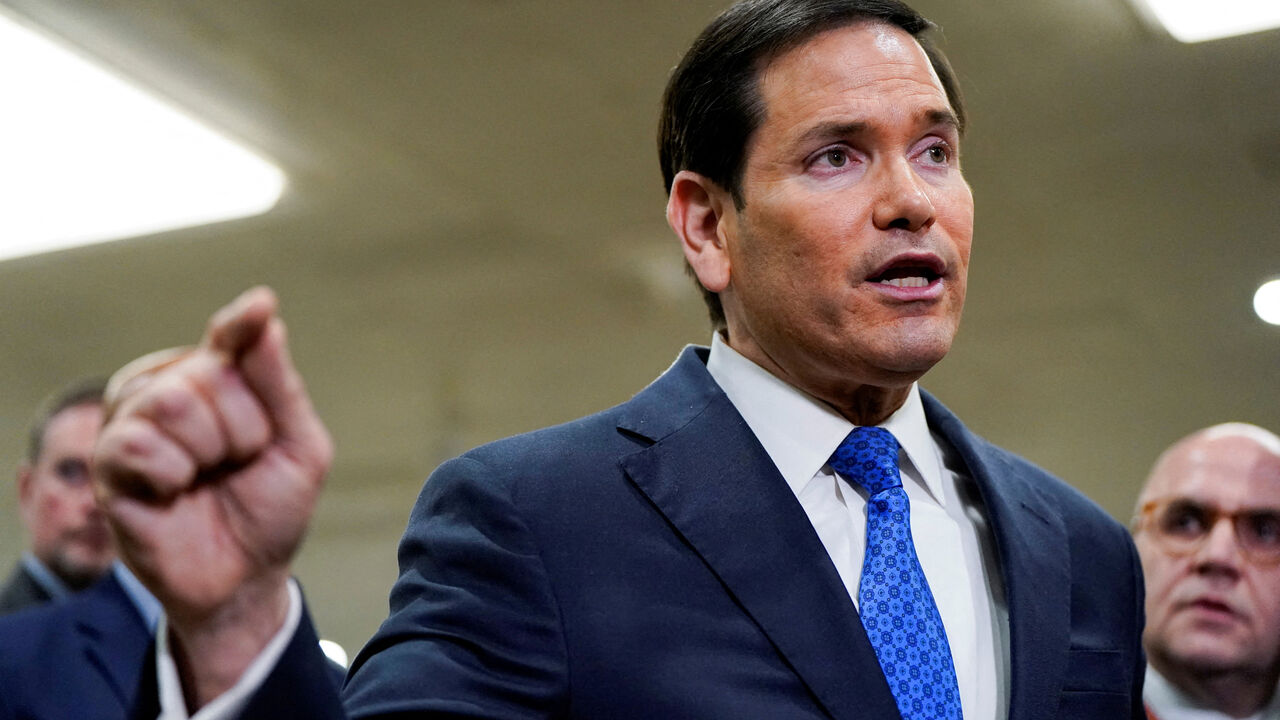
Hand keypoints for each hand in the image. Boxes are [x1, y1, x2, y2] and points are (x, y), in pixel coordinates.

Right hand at [94, 286, 331, 705]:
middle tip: (238, 464)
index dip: (242, 324)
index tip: (260, 307)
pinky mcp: (108, 463)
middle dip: (243, 429)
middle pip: (208, 373)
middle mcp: (171, 389)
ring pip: (171, 401)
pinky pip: (138, 442)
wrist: (245, 578)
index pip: (230, 336)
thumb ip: (278, 383)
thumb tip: (264, 314)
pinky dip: (170, 474)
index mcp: (219, 379)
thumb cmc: (270, 508)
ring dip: (209, 452)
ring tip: (207, 478)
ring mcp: (135, 422)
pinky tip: (174, 493)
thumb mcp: (299, 445)